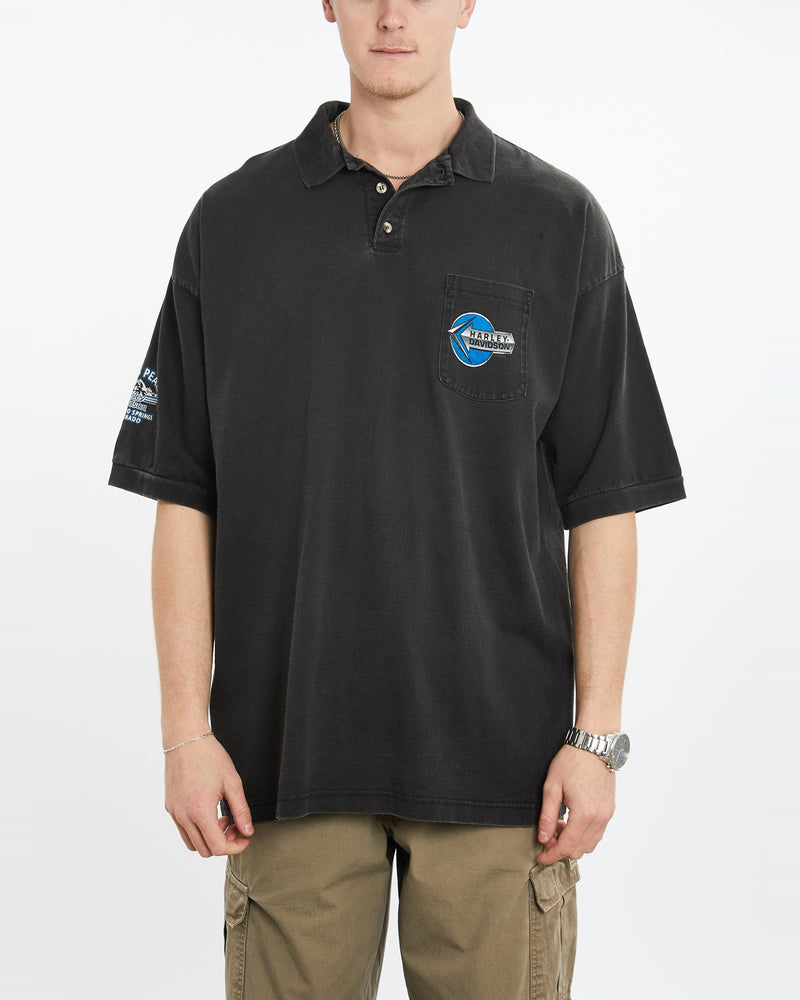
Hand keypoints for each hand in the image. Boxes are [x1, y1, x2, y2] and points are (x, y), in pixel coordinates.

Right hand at [164, 735, 253, 856]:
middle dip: (223, 842)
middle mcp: (183, 816)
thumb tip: (248, 832)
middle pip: (205, 850)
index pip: (217, 847)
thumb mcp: (232, 782)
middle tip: (235, 824)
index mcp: (200, 811)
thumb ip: (241, 810)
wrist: (185, 739)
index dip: (235, 847)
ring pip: (192, 844)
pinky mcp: (170, 807)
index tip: (245, 837)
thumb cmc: (210, 756)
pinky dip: (197, 829)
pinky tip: (208, 811)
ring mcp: (174, 812)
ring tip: (221, 817)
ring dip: (209, 837)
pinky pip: (183, 830)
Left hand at [536, 745, 614, 864]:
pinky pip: (598, 833)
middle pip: (579, 850)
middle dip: (561, 849)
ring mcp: (607, 815)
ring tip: (559, 824)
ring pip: (590, 845)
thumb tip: (544, 838)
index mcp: (584, 814)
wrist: (593, 745)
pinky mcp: (609, 810)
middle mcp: (599, 818)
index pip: (567, 848)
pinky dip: (583, 835)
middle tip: (548, 835)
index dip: (551, 856)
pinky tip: (572, 820)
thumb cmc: (571, 762)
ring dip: (573, 842)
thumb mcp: (552, 787)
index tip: (540, 857)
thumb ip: (548, 816)